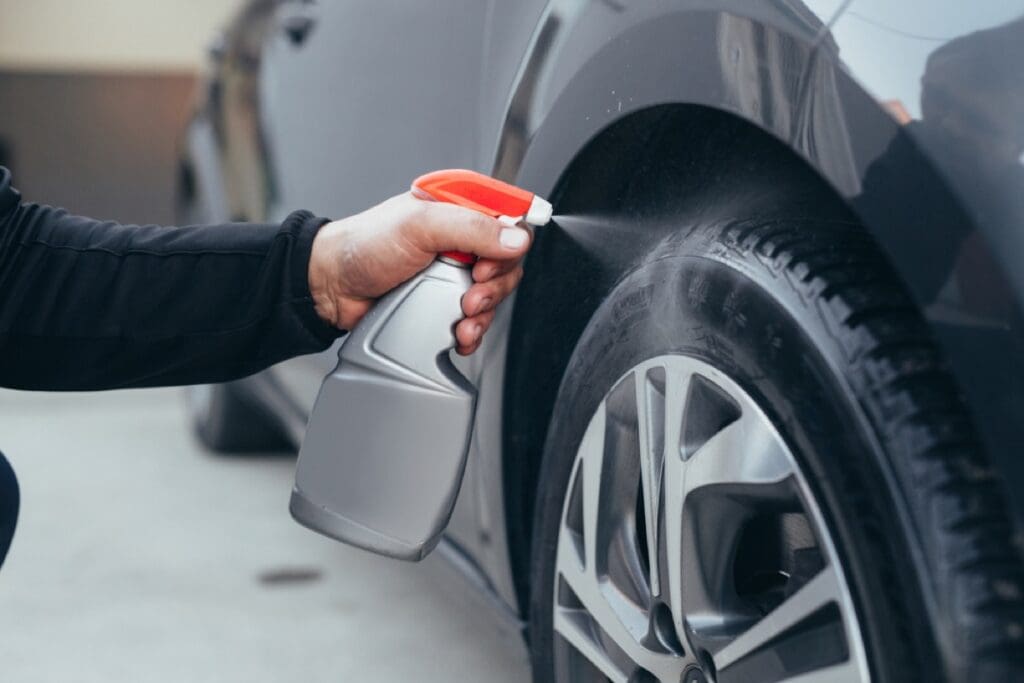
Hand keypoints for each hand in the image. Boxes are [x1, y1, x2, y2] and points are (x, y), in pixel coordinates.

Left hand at [308, 191, 531, 354]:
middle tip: (470, 294)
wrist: (333, 287)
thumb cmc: (364, 246)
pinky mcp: (446, 300)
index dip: (509, 244)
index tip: (487, 263)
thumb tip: (515, 239)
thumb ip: (471, 228)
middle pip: (507, 261)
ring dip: (484, 312)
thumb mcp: (420, 227)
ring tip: (462, 317)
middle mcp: (460, 237)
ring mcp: (455, 271)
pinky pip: (477, 318)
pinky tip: (459, 333)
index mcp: (457, 207)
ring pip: (495, 293)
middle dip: (494, 285)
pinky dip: (473, 330)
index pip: (509, 219)